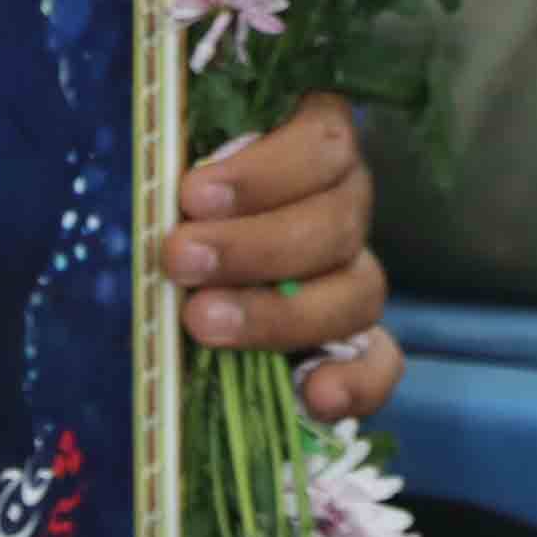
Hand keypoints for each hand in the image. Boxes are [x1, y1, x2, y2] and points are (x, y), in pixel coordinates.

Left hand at [167, 91, 396, 421]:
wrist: (178, 279)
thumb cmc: (171, 211)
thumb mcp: (172, 179)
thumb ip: (173, 173)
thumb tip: (155, 186)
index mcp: (312, 145)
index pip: (324, 140)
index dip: (263, 171)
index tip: (191, 195)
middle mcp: (344, 205)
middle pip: (336, 220)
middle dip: (251, 247)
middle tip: (179, 260)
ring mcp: (353, 274)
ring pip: (358, 290)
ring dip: (280, 313)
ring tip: (204, 322)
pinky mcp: (356, 343)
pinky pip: (381, 363)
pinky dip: (356, 383)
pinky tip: (314, 396)